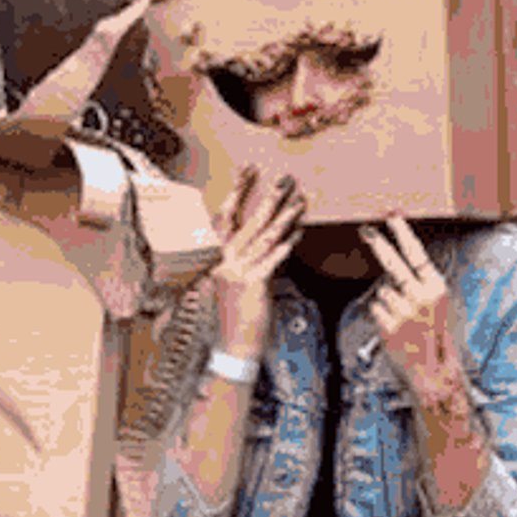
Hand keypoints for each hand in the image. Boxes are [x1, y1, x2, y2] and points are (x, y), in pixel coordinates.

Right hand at [210, 164, 302, 358]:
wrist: (231, 346)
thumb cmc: (236, 315)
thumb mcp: (235, 281)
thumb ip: (251, 257)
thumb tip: (274, 236)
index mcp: (216, 257)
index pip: (225, 216)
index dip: (237, 191)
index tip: (248, 170)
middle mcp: (223, 261)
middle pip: (247, 221)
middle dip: (268, 198)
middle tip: (283, 179)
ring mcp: (236, 273)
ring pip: (263, 238)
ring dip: (284, 218)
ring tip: (300, 202)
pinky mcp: (252, 286)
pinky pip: (271, 261)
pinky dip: (286, 246)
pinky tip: (298, 233)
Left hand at [366, 215, 470, 416]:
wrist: (433, 370)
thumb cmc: (435, 335)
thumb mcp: (438, 304)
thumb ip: (422, 283)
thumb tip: (399, 263)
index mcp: (436, 288)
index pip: (418, 253)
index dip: (403, 233)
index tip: (392, 217)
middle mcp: (421, 297)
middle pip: (394, 262)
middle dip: (379, 244)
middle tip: (366, 231)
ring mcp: (403, 311)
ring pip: (382, 290)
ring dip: (387, 300)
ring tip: (403, 318)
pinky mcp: (389, 324)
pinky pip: (376, 308)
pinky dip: (382, 315)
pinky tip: (395, 327)